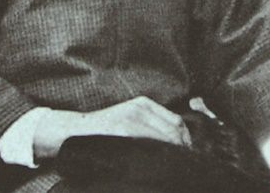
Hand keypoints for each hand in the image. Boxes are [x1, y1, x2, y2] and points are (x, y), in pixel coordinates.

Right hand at [33, 96, 190, 158]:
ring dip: (174, 153)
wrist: (80, 130)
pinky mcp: (126, 131)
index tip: (189, 152)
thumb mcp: (130, 116)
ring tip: (176, 165)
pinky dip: (160, 154)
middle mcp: (140, 108)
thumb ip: (150, 123)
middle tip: (186, 162)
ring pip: (165, 138)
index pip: (176, 120)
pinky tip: (160, 163)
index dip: (186, 138)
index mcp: (143, 103)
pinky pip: (151, 144)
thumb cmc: (107, 128)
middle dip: (183, 147)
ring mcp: (133, 119)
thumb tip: (178, 139)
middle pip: (174, 129)